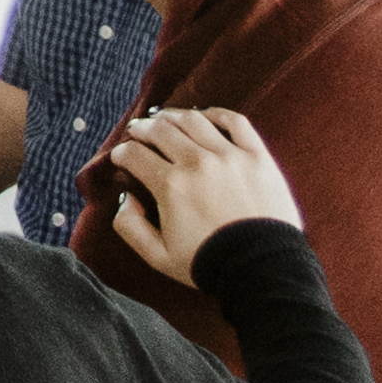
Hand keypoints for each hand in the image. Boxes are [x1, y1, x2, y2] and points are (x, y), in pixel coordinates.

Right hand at [106, 106, 300, 284]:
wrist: (261, 268)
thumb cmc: (209, 263)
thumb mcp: (157, 256)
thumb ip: (129, 227)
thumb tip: (126, 200)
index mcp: (171, 186)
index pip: (135, 155)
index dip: (121, 153)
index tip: (120, 156)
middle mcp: (198, 164)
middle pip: (161, 131)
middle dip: (142, 129)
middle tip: (136, 130)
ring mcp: (230, 156)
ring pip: (194, 121)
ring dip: (173, 116)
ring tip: (164, 118)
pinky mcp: (257, 156)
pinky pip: (235, 122)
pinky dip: (216, 114)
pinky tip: (205, 116)